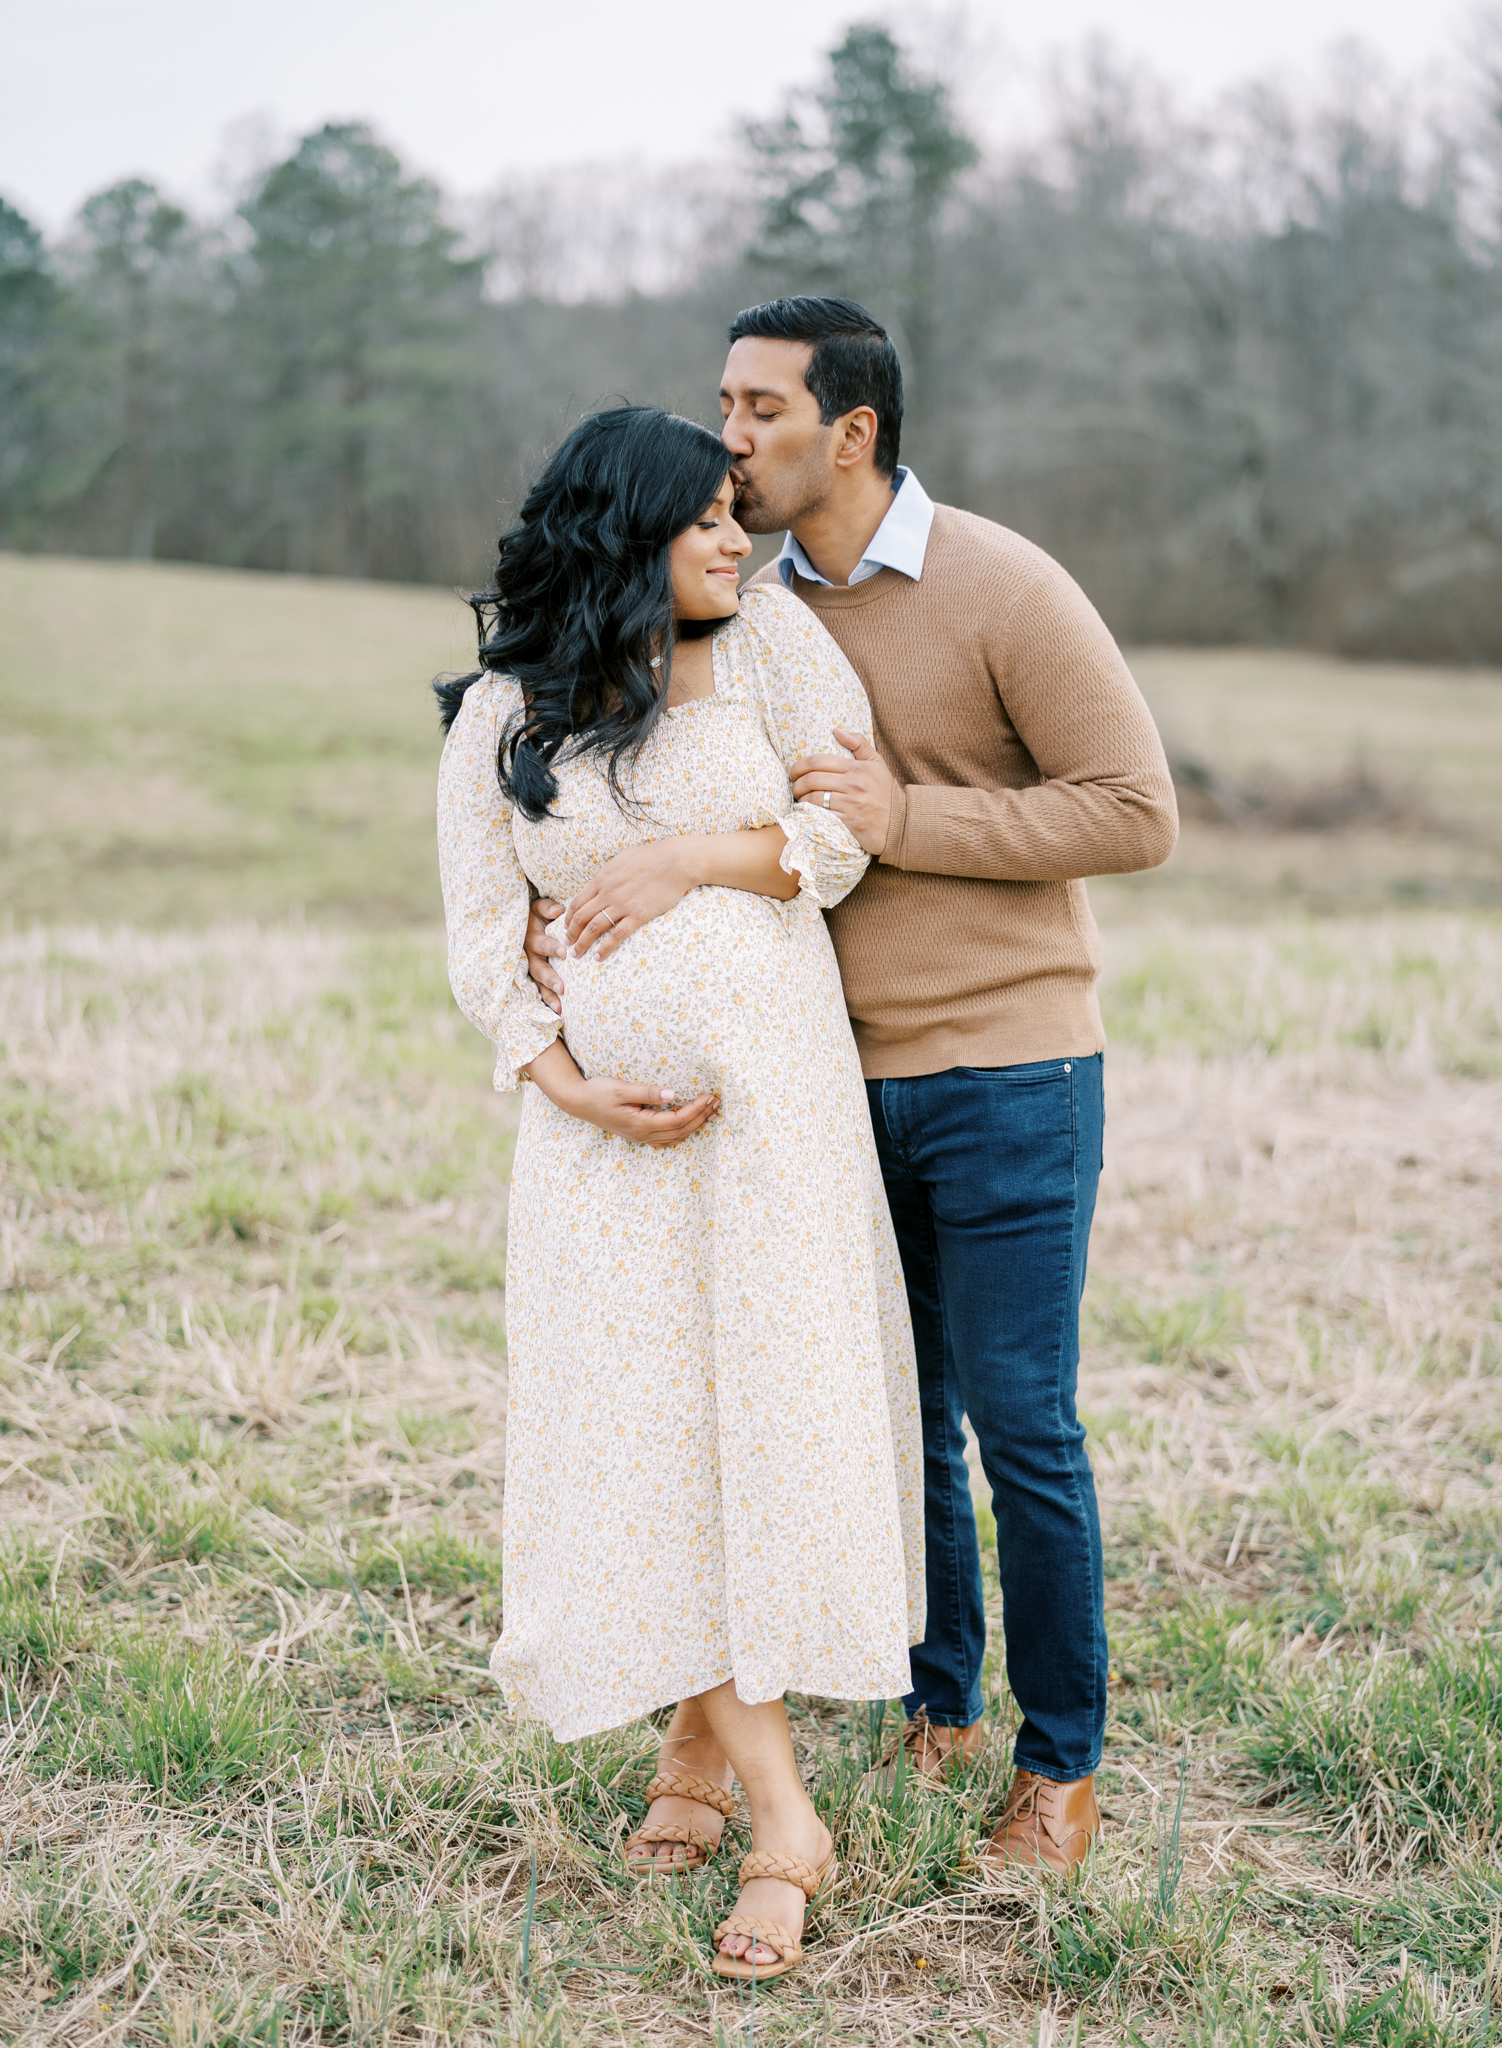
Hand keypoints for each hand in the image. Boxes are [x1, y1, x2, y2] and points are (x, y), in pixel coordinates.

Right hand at [526, 898, 566, 1013]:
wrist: (521, 924)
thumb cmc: (536, 915)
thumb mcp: (538, 907)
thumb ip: (547, 908)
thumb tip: (558, 910)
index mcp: (532, 937)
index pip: (542, 943)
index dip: (552, 948)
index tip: (565, 952)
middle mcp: (529, 956)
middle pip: (538, 969)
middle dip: (550, 979)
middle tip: (562, 988)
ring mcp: (530, 968)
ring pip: (538, 984)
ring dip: (548, 996)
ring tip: (560, 1008)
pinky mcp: (533, 978)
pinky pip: (539, 992)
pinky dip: (547, 1002)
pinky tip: (557, 1015)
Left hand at [565, 839, 696, 959]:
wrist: (674, 861)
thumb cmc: (651, 857)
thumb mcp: (621, 860)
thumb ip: (608, 874)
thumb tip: (601, 881)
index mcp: (602, 879)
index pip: (577, 902)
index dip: (569, 918)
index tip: (566, 927)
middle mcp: (607, 893)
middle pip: (581, 917)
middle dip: (571, 933)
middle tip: (567, 944)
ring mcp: (622, 904)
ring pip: (594, 927)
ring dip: (583, 943)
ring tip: (577, 954)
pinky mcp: (638, 914)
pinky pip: (617, 934)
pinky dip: (605, 947)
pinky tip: (599, 956)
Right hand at [574, 1076, 719, 1146]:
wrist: (578, 1102)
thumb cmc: (598, 1092)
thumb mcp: (622, 1089)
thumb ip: (648, 1092)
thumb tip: (673, 1093)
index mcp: (640, 1124)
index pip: (677, 1119)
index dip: (696, 1109)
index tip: (710, 1096)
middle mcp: (642, 1135)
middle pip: (681, 1130)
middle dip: (701, 1117)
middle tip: (717, 1102)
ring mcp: (640, 1137)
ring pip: (676, 1137)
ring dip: (695, 1125)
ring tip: (710, 1111)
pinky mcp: (638, 1134)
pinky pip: (666, 1139)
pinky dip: (682, 1132)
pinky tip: (690, 1123)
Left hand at [788, 727, 893, 855]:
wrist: (900, 823)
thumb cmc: (885, 792)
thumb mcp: (877, 764)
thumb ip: (859, 744)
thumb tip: (836, 730)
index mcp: (857, 768)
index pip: (819, 761)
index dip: (799, 765)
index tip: (793, 772)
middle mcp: (853, 785)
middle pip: (812, 780)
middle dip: (796, 784)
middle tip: (794, 788)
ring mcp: (851, 805)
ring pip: (814, 799)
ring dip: (801, 800)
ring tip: (799, 800)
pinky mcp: (849, 823)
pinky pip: (822, 816)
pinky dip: (810, 814)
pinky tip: (807, 813)